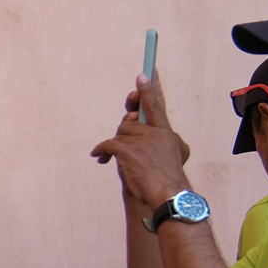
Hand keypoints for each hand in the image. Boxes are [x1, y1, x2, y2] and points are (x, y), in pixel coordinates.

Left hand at [90, 75, 192, 203]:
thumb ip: (152, 140)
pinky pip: (108, 144)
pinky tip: (100, 157)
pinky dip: (101, 150)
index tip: (144, 74)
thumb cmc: (165, 179)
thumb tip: (130, 126)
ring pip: (119, 134)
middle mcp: (155, 133)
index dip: (149, 90)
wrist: (167, 193)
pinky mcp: (128, 150)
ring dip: (113, 147)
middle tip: (123, 149)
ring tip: (114, 160)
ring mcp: (142, 141)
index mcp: (166, 133)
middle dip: (123, 134)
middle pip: (129, 123)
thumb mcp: (167, 155)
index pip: (156, 106)